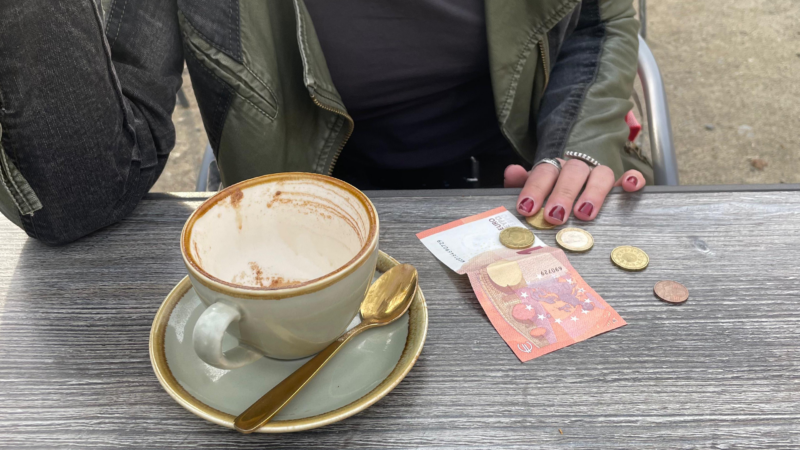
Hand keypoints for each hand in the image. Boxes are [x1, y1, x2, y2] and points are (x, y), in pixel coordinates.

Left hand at [504, 159, 644, 223]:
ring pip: (601, 174)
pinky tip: (629, 187)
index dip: (535, 189)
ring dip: (593, 192)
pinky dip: (632, 180)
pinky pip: (631, 176)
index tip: (527, 208)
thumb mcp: (534, 190)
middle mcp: (577, 169)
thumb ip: (521, 183)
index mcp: (554, 169)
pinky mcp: (620, 184)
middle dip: (563, 194)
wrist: (576, 182)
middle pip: (572, 173)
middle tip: (555, 216)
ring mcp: (599, 175)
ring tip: (584, 214)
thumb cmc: (551, 194)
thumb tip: (511, 172)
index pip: (544, 172)